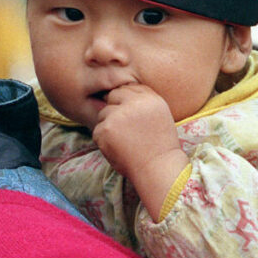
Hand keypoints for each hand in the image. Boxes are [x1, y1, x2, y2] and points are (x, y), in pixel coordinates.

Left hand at [92, 84, 188, 219]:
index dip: (127, 100)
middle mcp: (135, 103)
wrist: (157, 170)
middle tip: (124, 128)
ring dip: (109, 125)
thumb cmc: (159, 146)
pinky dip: (104, 140)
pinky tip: (118, 148)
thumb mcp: (160, 116)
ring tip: (125, 141)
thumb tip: (120, 91)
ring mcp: (118, 115)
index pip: (130, 87)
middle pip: (114, 95)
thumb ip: (143, 101)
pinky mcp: (106, 129)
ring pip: (103, 113)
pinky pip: (97, 129)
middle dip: (115, 109)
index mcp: (151, 99)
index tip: (130, 114)